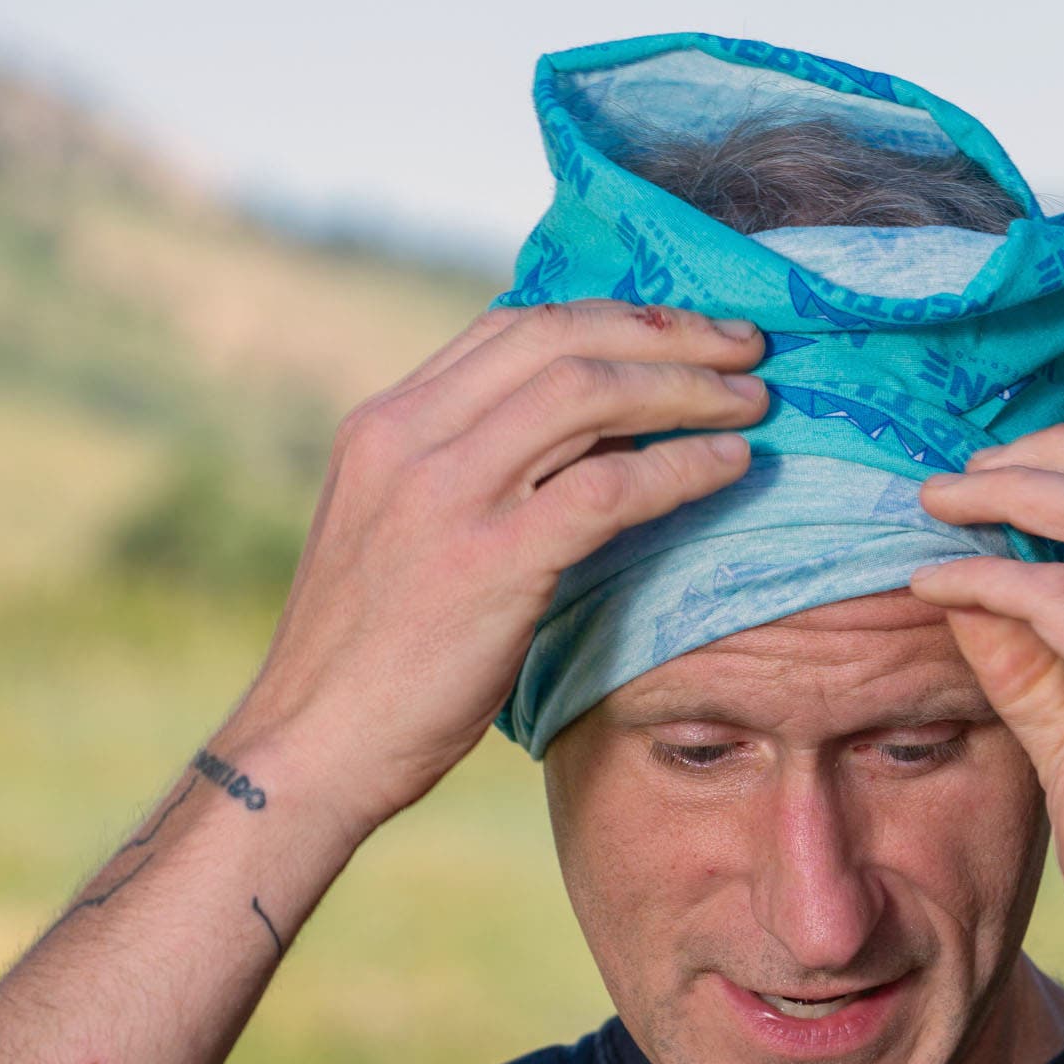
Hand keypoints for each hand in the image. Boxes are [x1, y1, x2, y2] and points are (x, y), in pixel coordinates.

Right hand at [220, 300, 769, 837]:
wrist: (311, 747)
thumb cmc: (369, 658)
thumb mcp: (401, 531)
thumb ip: (469, 473)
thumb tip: (594, 438)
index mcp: (384, 423)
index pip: (511, 326)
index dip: (610, 316)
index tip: (678, 328)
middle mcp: (407, 438)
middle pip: (558, 338)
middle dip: (664, 330)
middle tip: (740, 343)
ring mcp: (445, 496)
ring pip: (588, 392)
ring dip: (686, 387)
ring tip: (752, 399)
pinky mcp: (490, 562)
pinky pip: (608, 487)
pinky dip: (682, 466)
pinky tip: (731, 466)